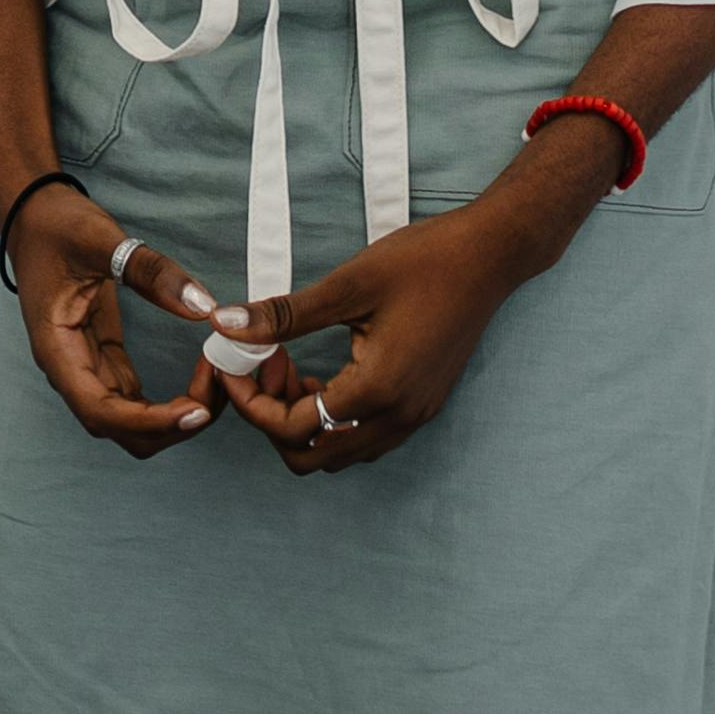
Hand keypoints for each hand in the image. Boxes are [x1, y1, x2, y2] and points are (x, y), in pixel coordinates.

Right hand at [6, 182, 228, 456]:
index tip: (195, 411)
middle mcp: (69, 370)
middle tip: (215, 397)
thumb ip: (151, 272)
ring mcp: (86, 368)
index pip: (101, 411)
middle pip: (119, 429)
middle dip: (169, 426)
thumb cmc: (55, 226)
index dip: (150, 421)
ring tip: (212, 385)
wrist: (33, 215)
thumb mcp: (102, 239)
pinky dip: (167, 400)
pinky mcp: (102, 358)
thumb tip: (203, 306)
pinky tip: (197, 380)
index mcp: (57, 349)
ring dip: (172, 418)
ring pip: (129, 421)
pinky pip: (135, 398)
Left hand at [208, 188, 551, 471]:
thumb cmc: (424, 262)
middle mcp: (398, 417)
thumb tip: (225, 325)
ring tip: (292, 364)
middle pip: (310, 456)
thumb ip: (284, 315)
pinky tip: (324, 371)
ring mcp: (414, 416)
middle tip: (266, 364)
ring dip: (303, 421)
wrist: (490, 257)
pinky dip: (332, 417)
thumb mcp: (348, 285)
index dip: (251, 401)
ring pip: (338, 452)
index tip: (234, 361)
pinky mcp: (421, 406)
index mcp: (377, 390)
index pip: (292, 428)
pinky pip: (363, 436)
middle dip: (273, 418)